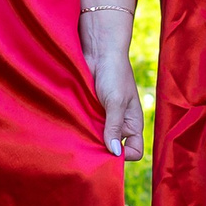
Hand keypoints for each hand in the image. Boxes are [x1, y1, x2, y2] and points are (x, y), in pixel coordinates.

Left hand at [80, 9, 143, 160]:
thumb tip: (114, 152)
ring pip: (97, 138)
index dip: (124, 155)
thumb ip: (114, 126)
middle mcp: (119, 123)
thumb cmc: (114, 73)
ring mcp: (103, 118)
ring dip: (88, 139)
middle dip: (103, 151)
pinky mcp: (89, 110)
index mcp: (132, 123)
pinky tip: (71, 129)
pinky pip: (85, 126)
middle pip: (113, 148)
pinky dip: (80, 129)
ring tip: (77, 139)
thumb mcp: (116, 102)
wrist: (99, 51)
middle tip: (88, 149)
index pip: (134, 150)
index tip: (108, 150)